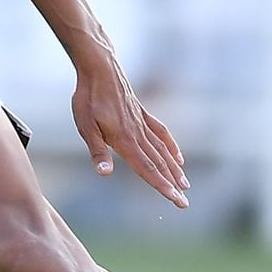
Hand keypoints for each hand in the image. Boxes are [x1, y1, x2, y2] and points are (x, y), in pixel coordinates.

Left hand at [72, 56, 188, 208]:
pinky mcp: (142, 113)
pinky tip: (178, 156)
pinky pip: (161, 133)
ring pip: (163, 150)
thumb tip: (105, 174)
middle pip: (158, 164)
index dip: (161, 187)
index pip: (147, 169)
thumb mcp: (85, 126)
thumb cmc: (88, 98)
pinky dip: (171, 146)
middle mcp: (138, 134)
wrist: (99, 68)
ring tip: (185, 184)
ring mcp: (142, 123)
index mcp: (124, 140)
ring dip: (174, 169)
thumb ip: (97, 151)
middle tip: (185, 203)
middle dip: (171, 185)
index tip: (176, 200)